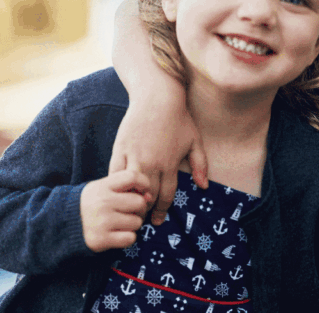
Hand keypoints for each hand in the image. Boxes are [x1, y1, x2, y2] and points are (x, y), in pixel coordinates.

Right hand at [80, 171, 151, 252]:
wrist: (64, 224)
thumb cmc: (92, 204)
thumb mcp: (102, 188)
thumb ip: (125, 187)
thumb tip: (149, 195)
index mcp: (103, 186)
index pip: (133, 177)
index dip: (144, 184)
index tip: (143, 191)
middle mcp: (103, 202)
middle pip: (139, 202)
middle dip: (139, 209)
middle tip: (130, 212)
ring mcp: (102, 221)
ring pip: (137, 222)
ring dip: (133, 224)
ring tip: (121, 223)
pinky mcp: (102, 239)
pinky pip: (130, 238)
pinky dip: (128, 237)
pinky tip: (118, 234)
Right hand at [109, 96, 207, 226]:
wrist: (157, 98)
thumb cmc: (179, 118)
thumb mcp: (195, 141)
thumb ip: (200, 165)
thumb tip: (204, 186)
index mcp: (169, 164)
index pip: (166, 196)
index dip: (162, 211)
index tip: (158, 220)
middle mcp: (151, 164)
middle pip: (147, 196)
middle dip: (146, 211)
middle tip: (143, 220)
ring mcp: (134, 157)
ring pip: (129, 188)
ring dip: (130, 200)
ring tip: (128, 209)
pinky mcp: (120, 149)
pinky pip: (115, 174)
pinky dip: (116, 185)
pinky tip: (116, 192)